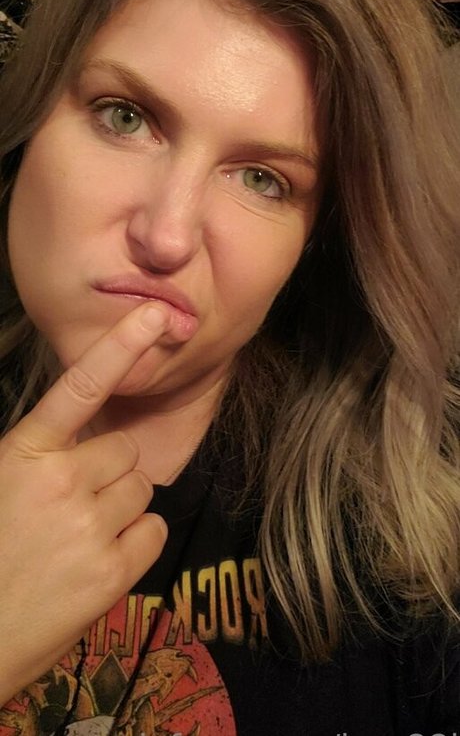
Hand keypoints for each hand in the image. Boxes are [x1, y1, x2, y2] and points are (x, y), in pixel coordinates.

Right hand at [0, 302, 169, 702]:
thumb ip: (37, 457)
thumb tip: (78, 442)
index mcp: (23, 454)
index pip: (79, 388)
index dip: (119, 345)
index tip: (153, 313)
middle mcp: (61, 481)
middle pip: (125, 450)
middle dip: (109, 472)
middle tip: (75, 506)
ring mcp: (89, 526)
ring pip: (142, 489)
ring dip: (121, 507)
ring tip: (81, 538)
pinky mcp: (113, 572)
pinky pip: (154, 530)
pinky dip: (136, 543)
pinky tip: (100, 561)